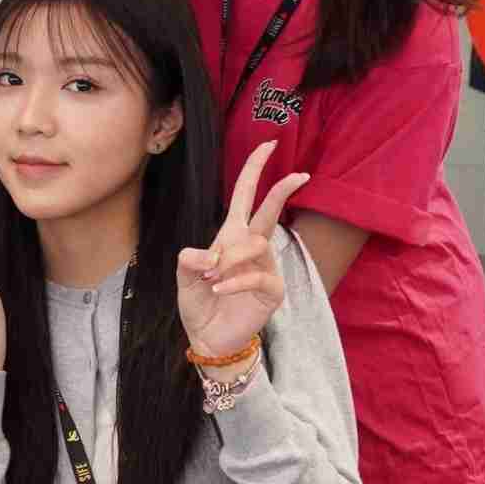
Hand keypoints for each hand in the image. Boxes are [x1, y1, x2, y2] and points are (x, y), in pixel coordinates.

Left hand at [176, 142, 308, 362]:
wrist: (208, 338)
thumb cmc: (200, 303)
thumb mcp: (185, 277)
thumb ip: (191, 261)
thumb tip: (208, 257)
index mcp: (231, 236)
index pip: (245, 196)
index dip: (255, 170)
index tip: (269, 145)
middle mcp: (253, 247)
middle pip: (269, 212)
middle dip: (281, 190)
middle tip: (299, 175)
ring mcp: (266, 268)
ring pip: (256, 245)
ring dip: (231, 258)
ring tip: (212, 278)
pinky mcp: (272, 291)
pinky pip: (257, 276)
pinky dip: (234, 281)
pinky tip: (219, 289)